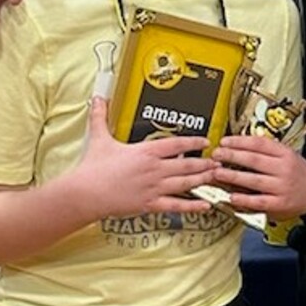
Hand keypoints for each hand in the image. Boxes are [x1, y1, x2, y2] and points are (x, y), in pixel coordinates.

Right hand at [75, 96, 217, 219]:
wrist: (86, 192)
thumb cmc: (93, 167)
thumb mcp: (99, 138)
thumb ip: (100, 117)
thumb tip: (96, 99)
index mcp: (146, 151)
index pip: (176, 144)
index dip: (194, 142)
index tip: (206, 141)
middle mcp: (154, 169)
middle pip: (187, 165)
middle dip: (205, 163)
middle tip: (219, 161)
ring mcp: (154, 187)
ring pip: (186, 183)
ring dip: (203, 180)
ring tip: (215, 177)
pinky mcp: (150, 204)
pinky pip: (176, 206)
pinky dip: (193, 206)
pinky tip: (205, 206)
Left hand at [211, 131, 305, 221]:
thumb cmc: (296, 173)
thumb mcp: (286, 155)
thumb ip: (267, 150)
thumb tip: (239, 143)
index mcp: (285, 154)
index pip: (259, 144)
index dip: (239, 141)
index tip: (224, 141)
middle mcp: (284, 169)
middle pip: (254, 160)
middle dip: (231, 156)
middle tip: (216, 155)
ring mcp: (281, 187)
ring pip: (253, 180)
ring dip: (232, 176)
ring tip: (217, 173)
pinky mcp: (279, 204)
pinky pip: (258, 201)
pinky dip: (244, 199)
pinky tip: (231, 196)